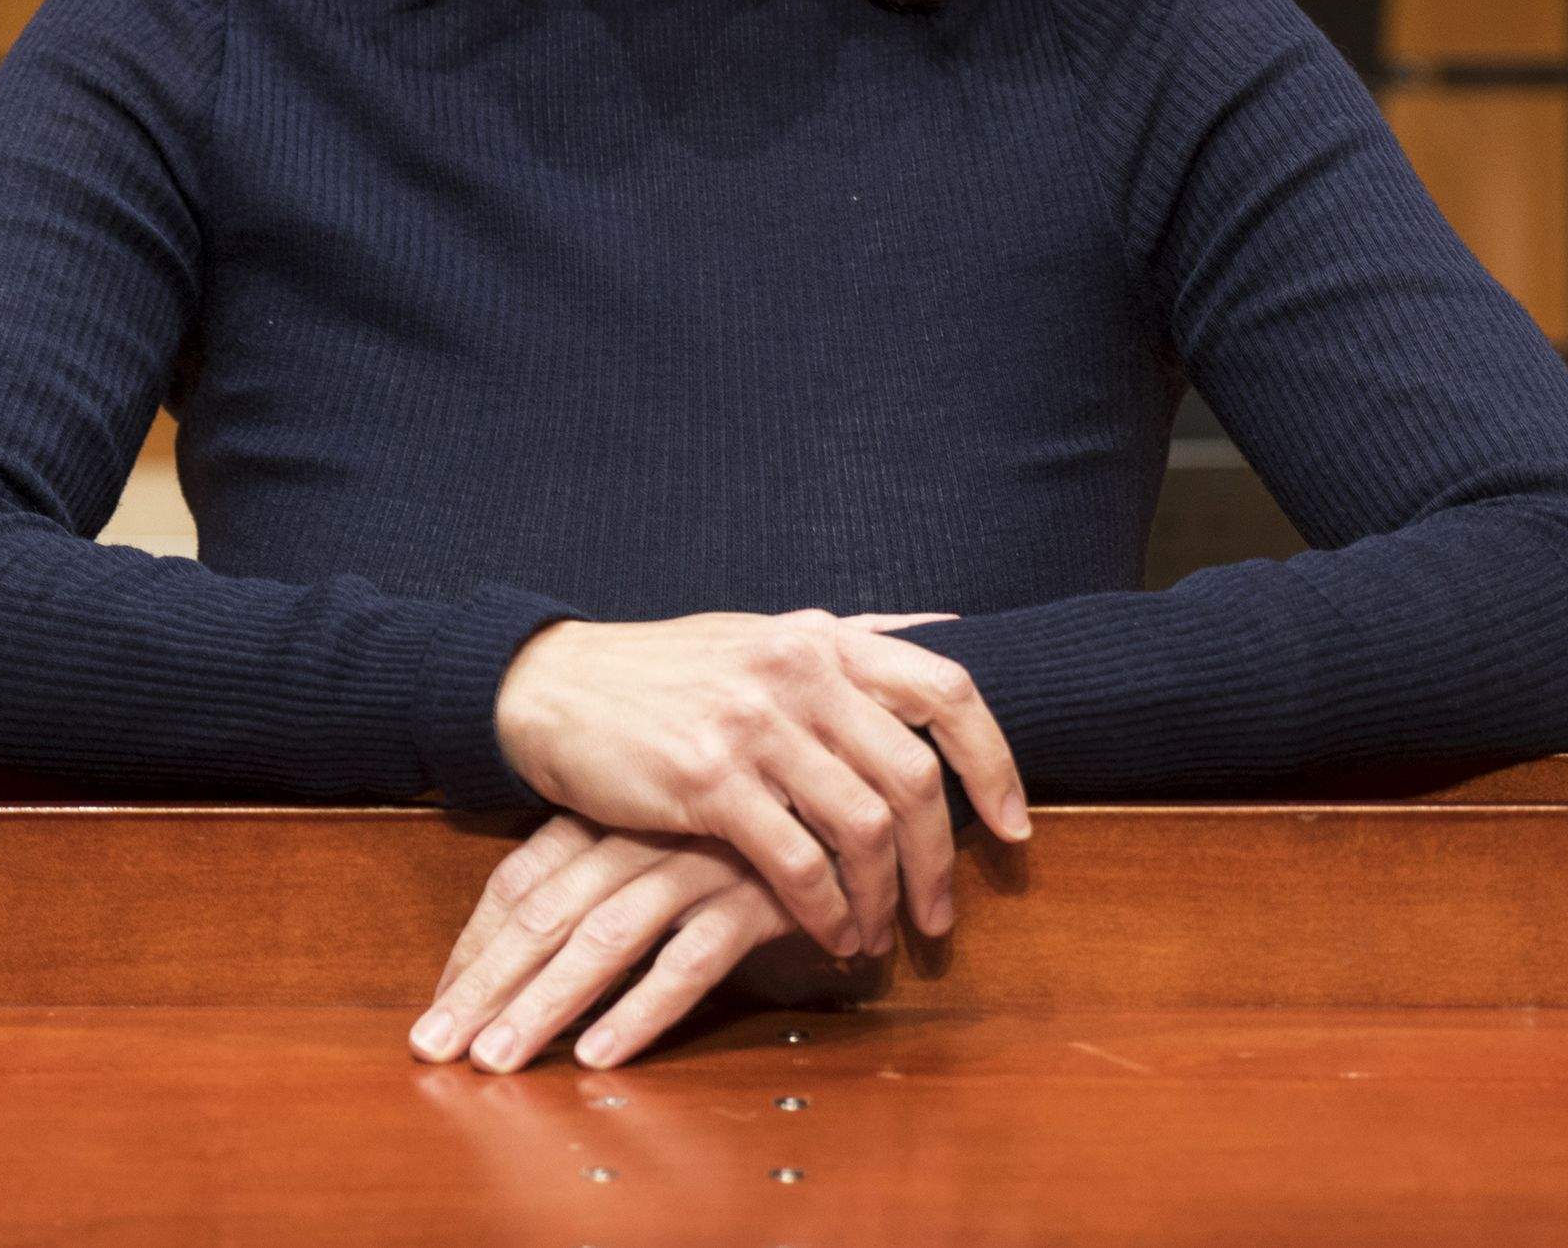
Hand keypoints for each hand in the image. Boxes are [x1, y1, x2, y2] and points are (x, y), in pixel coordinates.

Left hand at [408, 814, 805, 1073]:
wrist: (852, 762)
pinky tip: (601, 1053)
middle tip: (434, 1048)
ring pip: (602, 939)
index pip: (521, 879)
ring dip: (544, 1006)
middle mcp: (644, 834)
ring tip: (498, 1061)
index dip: (475, 944)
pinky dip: (641, 1009)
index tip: (438, 1001)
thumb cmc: (749, 809)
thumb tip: (534, 934)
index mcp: (612, 814)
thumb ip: (606, 864)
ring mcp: (698, 863)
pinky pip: (688, 960)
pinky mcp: (755, 896)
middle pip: (544, 915)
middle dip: (483, 987)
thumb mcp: (666, 826)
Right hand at [489, 609, 1028, 958]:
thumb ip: (849, 643)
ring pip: (864, 825)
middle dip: (941, 859)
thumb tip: (945, 632)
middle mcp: (798, 670)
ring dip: (884, 897)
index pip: (947, 688)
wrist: (554, 687)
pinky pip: (798, 860)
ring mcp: (754, 723)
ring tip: (879, 935)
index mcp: (822, 636)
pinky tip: (827, 934)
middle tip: (940, 916)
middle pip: (914, 775)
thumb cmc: (666, 674)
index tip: (1013, 828)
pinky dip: (825, 910)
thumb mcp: (763, 636)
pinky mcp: (708, 779)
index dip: (995, 762)